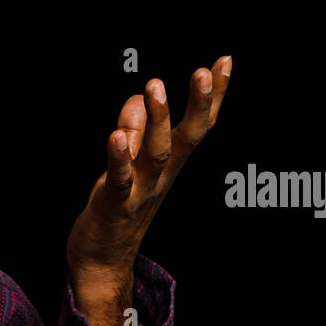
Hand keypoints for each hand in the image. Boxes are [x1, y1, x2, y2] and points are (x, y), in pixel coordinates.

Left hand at [66, 57, 230, 325]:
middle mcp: (161, 176)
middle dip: (199, 105)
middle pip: (188, 138)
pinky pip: (119, 181)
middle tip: (204, 72)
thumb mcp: (128, 165)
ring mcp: (140, 191)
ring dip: (158, 121)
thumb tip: (139, 97)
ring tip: (155, 86)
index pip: (197, 126)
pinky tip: (115, 137)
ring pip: (156, 155)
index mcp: (167, 164)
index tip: (225, 62)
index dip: (213, 97)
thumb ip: (134, 132)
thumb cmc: (116, 210)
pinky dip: (119, 159)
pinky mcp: (114, 206)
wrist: (100, 263)